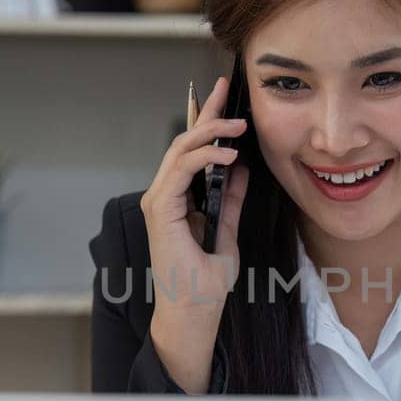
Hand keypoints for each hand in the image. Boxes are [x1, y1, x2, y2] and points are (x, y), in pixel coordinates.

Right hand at [140, 74, 250, 324]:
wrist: (194, 311)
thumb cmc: (205, 282)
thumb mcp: (227, 231)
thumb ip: (229, 200)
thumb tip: (240, 169)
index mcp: (178, 199)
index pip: (191, 151)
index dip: (207, 121)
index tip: (226, 98)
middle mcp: (164, 195)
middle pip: (183, 142)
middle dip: (206, 113)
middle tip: (227, 89)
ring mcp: (160, 201)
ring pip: (180, 150)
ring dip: (210, 131)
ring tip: (238, 124)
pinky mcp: (161, 210)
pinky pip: (181, 171)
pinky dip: (204, 157)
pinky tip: (228, 154)